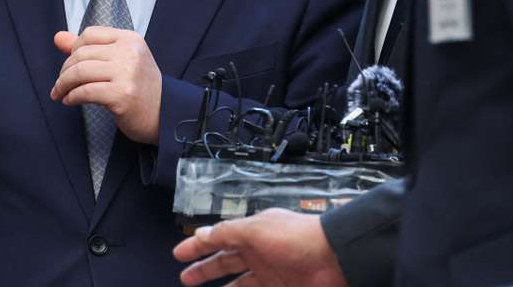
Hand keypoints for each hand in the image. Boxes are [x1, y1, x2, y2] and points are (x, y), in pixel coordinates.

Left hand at [50, 27, 161, 143]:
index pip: (90, 35)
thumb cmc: (139, 86)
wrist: (164, 113)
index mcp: (130, 39)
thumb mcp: (119, 60)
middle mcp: (129, 52)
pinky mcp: (122, 95)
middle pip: (82, 54)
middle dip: (64, 71)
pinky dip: (72, 97)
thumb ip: (88, 48)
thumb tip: (57, 37)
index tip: (69, 65)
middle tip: (60, 84)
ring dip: (63, 84)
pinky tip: (70, 101)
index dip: (73, 49)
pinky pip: (85, 92)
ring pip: (80, 72)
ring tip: (60, 93)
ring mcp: (127, 74)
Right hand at [173, 209, 347, 286]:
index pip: (218, 239)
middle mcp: (259, 254)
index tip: (177, 254)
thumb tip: (200, 233)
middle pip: (225, 264)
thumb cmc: (294, 238)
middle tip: (185, 279)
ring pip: (240, 284)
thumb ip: (227, 233)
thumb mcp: (255, 230)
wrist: (335, 259)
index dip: (198, 246)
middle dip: (205, 270)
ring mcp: (271, 275)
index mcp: (251, 234)